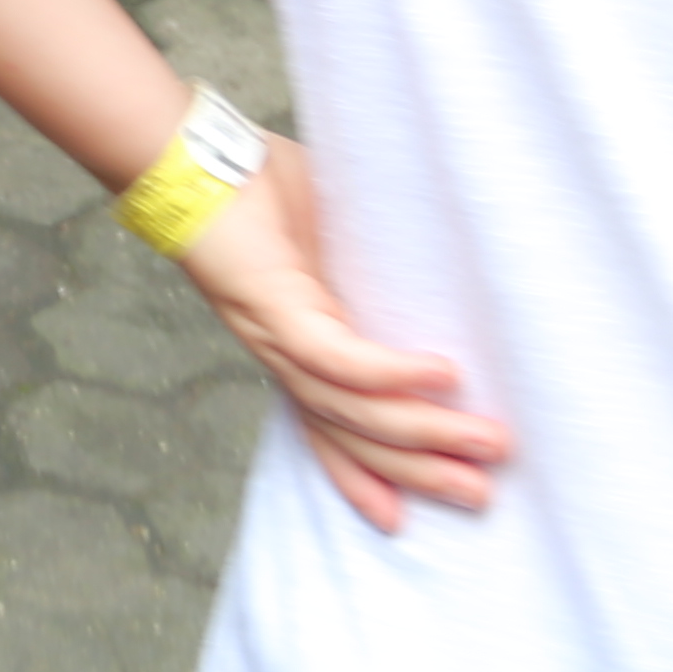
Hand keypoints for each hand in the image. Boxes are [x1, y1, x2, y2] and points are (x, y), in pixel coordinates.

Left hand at [171, 146, 505, 531]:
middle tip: (482, 495)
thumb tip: (433, 259)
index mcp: (293, 341)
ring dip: (426, 432)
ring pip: (355, 407)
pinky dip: (390, 371)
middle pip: (352, 433)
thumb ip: (369, 259)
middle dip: (419, 470)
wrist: (180, 151)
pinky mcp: (272, 304)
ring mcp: (275, 333)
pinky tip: (443, 375)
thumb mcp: (326, 232)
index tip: (401, 519)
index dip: (363, 474)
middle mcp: (281, 352)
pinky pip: (337, 356)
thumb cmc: (252, 185)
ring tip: (492, 442)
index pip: (329, 425)